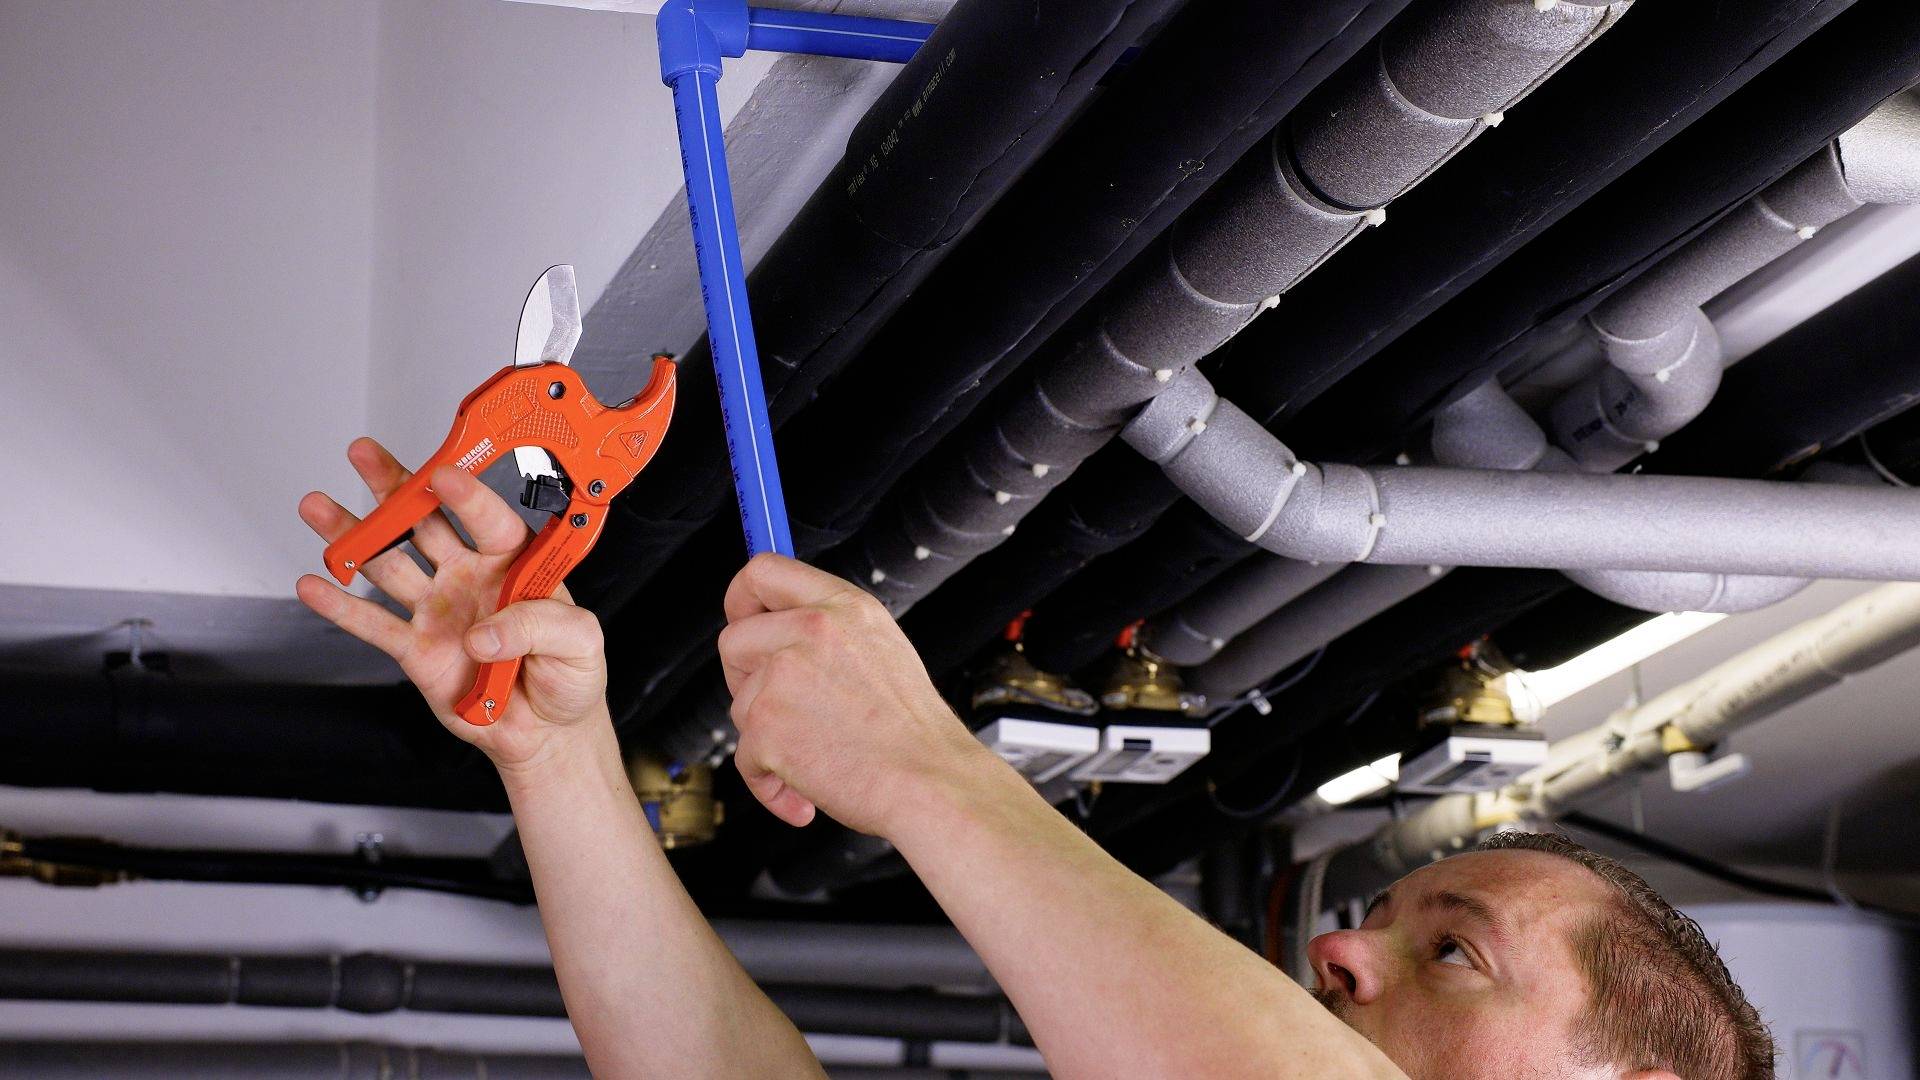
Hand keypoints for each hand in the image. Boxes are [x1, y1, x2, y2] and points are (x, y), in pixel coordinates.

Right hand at [296, 438, 611, 775]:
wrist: (546, 732)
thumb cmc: (570, 677)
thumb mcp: (581, 644)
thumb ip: (539, 627)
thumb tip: (482, 635)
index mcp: (515, 565)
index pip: (489, 521)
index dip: (466, 496)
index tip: (442, 474)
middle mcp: (471, 577)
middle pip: (425, 524)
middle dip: (394, 489)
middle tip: (364, 454)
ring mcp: (439, 610)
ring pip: (388, 565)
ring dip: (353, 537)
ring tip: (318, 508)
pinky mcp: (417, 649)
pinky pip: (373, 624)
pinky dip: (340, 607)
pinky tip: (313, 584)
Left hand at [716, 554, 996, 834]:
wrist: (930, 782)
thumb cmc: (914, 733)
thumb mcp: (882, 648)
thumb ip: (828, 630)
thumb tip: (778, 632)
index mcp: (843, 606)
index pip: (764, 571)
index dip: (742, 599)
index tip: (743, 620)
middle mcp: (811, 630)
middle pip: (735, 640)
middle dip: (747, 680)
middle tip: (781, 709)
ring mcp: (783, 676)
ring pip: (740, 703)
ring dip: (768, 737)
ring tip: (817, 756)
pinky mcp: (765, 725)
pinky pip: (744, 756)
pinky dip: (769, 781)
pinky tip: (806, 790)